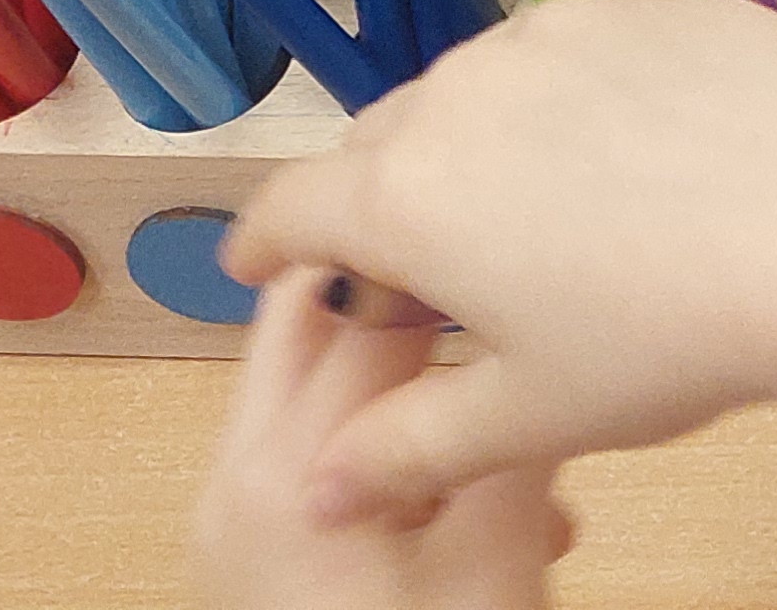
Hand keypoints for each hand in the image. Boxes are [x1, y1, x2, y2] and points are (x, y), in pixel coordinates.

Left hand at [192, 264, 571, 609]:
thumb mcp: (497, 555)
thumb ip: (517, 433)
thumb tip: (546, 345)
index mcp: (284, 469)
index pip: (361, 298)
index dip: (441, 249)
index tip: (500, 221)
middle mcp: (233, 482)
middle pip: (307, 317)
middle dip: (396, 282)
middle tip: (481, 262)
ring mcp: (230, 523)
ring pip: (310, 384)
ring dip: (396, 367)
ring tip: (493, 386)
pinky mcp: (247, 556)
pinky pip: (309, 454)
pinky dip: (380, 437)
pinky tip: (469, 482)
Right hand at [219, 0, 776, 521]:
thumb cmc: (677, 332)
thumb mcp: (531, 413)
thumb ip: (409, 445)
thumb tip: (321, 484)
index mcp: (410, 192)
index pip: (291, 208)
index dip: (265, 242)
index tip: (257, 261)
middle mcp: (466, 85)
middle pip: (385, 140)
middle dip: (382, 199)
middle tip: (423, 269)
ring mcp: (563, 27)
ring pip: (483, 82)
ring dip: (484, 139)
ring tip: (544, 215)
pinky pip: (581, 47)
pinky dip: (580, 94)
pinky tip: (641, 156)